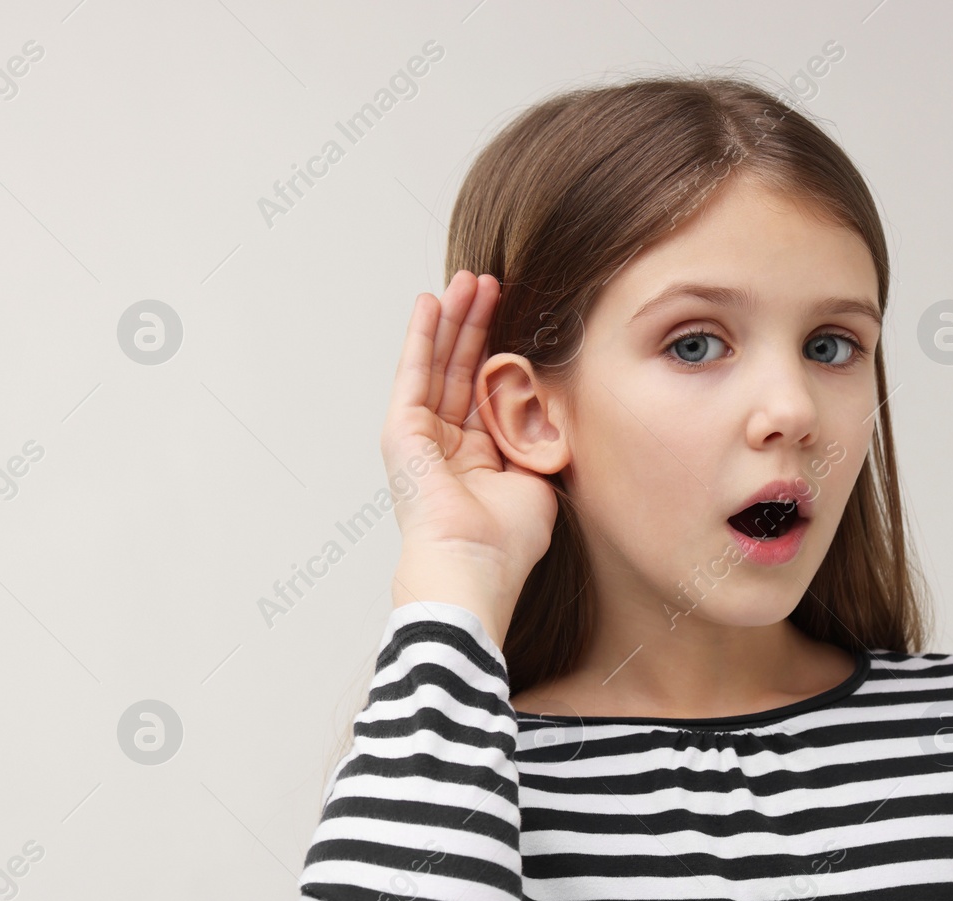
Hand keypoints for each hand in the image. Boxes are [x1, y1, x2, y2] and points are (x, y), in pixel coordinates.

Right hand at [382, 271, 558, 639]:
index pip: (489, 391)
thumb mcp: (538, 480)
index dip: (502, 351)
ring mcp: (423, 437)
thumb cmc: (505, 545)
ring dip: (452, 320)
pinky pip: (414, 374)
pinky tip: (429, 303)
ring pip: (438, 364)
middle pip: (462, 369)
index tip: (519, 315)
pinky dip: (421, 337)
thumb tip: (550, 409)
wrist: (474, 569)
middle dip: (477, 324)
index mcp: (481, 459)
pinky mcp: (402, 433)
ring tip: (466, 279)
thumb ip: (539, 441)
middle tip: (490, 281)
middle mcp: (449, 445)